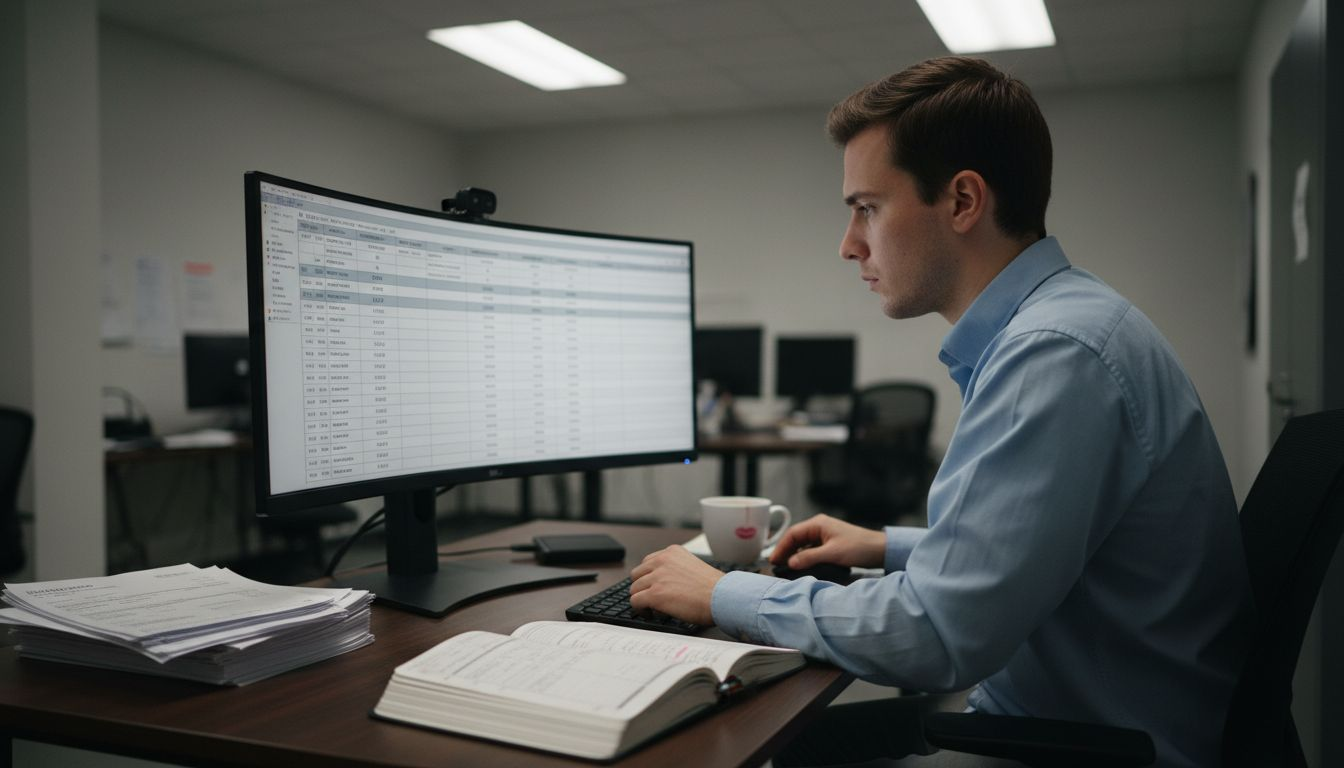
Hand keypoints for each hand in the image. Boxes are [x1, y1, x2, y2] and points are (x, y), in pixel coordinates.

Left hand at [628, 546, 723, 625]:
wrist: (723, 597)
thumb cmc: (715, 588)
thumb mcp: (693, 566)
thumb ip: (676, 569)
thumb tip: (666, 584)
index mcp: (672, 552)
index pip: (648, 562)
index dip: (649, 577)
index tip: (653, 586)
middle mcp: (662, 561)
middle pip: (637, 574)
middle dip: (643, 587)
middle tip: (651, 598)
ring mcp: (657, 577)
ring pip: (634, 588)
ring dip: (641, 598)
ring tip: (652, 608)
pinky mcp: (655, 594)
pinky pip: (635, 601)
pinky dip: (640, 609)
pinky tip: (650, 614)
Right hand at [769, 514, 886, 569]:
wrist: (880, 550)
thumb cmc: (859, 547)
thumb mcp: (832, 554)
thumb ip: (809, 557)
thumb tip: (790, 563)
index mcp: (818, 524)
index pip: (792, 534)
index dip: (781, 548)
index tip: (773, 561)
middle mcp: (819, 527)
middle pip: (796, 539)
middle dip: (786, 552)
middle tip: (777, 567)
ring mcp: (825, 535)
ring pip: (803, 545)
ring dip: (795, 556)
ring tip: (787, 569)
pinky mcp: (830, 544)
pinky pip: (812, 550)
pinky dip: (805, 558)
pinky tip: (803, 567)